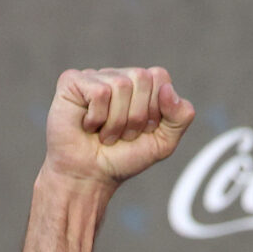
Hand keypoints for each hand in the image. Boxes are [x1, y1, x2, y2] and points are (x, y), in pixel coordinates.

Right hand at [43, 67, 194, 191]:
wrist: (91, 175)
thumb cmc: (124, 157)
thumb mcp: (164, 142)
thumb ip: (180, 116)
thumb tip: (168, 88)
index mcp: (140, 86)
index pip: (159, 76)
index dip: (156, 108)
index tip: (144, 129)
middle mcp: (118, 76)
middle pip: (142, 78)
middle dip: (138, 116)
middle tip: (123, 133)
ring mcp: (94, 76)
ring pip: (121, 85)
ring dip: (117, 121)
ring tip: (106, 134)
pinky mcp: (72, 81)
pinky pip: (99, 92)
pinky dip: (98, 118)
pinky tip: (89, 126)